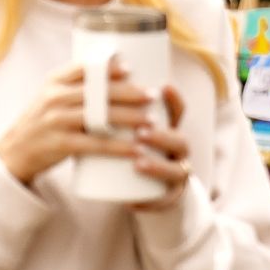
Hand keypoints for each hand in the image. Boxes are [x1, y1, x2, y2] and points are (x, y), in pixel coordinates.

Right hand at [0, 60, 155, 185]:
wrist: (15, 153)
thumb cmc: (44, 122)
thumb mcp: (52, 97)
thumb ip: (78, 86)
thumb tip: (119, 74)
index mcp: (54, 81)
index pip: (84, 67)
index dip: (108, 67)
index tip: (131, 68)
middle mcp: (54, 97)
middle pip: (98, 91)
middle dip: (129, 92)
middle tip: (153, 95)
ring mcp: (56, 120)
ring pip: (100, 116)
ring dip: (129, 118)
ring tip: (152, 121)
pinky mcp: (60, 144)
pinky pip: (95, 144)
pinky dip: (119, 147)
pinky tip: (136, 149)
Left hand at [127, 86, 192, 211]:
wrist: (146, 188)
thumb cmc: (132, 149)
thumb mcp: (129, 126)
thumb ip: (115, 104)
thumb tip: (90, 65)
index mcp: (169, 129)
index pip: (178, 113)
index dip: (174, 101)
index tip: (162, 88)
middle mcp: (177, 151)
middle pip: (179, 141)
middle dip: (162, 135)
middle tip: (141, 131)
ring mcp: (174, 175)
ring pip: (175, 171)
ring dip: (158, 167)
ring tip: (138, 163)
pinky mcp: (165, 199)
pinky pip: (160, 203)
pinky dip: (148, 203)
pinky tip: (133, 203)